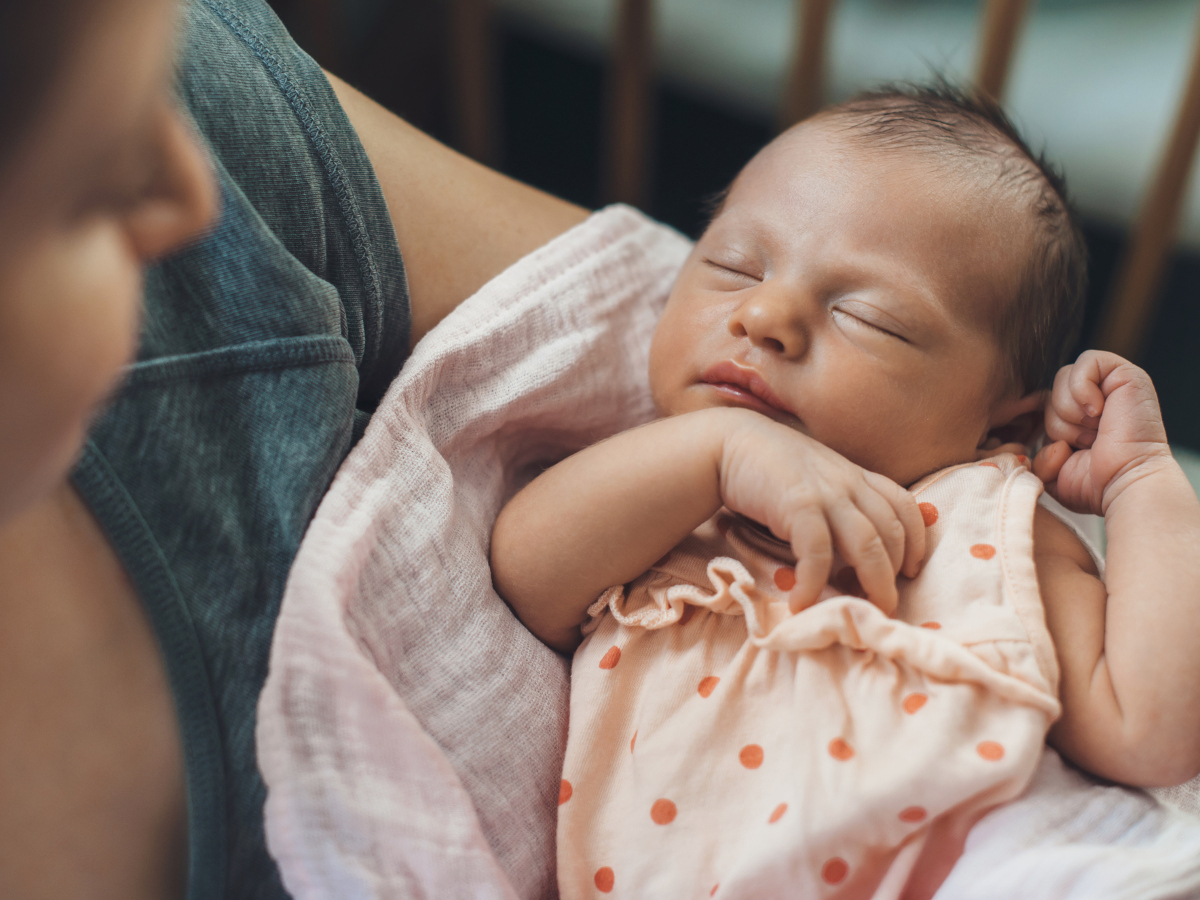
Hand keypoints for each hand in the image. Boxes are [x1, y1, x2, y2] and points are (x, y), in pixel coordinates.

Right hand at [716, 412, 925, 614]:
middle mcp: (849, 482)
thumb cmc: (768, 467)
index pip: (904, 505)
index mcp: (855, 476)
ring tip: (862, 612)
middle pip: (892, 532)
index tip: (912, 571)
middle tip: (885, 605)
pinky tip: (803, 602)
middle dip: (895, 575)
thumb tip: (847, 552)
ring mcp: (826, 493)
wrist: (728, 443)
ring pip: (868, 544)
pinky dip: (815, 582)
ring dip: (872, 584)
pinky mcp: (798, 505)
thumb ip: (835, 504)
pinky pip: (818, 552)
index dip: (916, 541)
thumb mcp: (814, 479)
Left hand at [1033, 350, 1171, 514]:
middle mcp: (1095, 397)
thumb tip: (1051, 442)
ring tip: (1097, 431)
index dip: (1049, 428)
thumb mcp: (1053, 472)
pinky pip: (1086, 361)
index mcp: (1078, 416)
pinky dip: (1083, 389)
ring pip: (1063, 377)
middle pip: (1050, 391)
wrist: (1125, 482)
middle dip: (1059, 423)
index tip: (1070, 451)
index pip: (1042, 403)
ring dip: (1071, 412)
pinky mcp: (1125, 373)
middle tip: (1088, 442)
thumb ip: (1038, 453)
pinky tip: (1098, 412)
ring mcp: (1111, 384)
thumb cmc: (1095, 483)